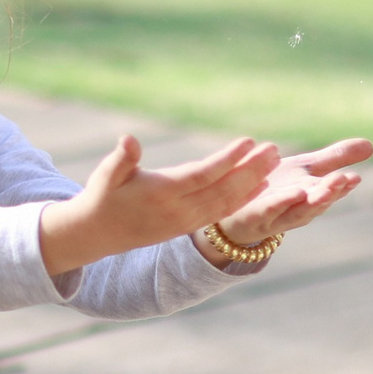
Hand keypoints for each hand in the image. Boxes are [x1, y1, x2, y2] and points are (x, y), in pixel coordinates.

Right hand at [39, 134, 278, 276]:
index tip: (249, 142)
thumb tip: (127, 139)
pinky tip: (261, 185)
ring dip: (253, 182)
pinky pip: (222, 213)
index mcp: (161, 192)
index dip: (228, 159)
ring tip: (274, 161)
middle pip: (223, 189)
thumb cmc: (103, 195)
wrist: (98, 234)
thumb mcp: (107, 175)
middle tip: (274, 149)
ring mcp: (186, 221)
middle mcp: (178, 210)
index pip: (202, 174)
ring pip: (227, 202)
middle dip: (251, 170)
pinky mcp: (189, 226)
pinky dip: (243, 199)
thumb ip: (122, 157)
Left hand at [208, 138, 371, 247]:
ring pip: (297, 211)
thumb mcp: (307, 169)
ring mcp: (277, 216)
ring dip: (310, 201)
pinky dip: (280, 204)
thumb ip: (336, 158)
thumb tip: (371, 145)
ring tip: (322, 189)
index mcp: (313, 196)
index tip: (356, 176)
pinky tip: (292, 193)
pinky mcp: (254, 217)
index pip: (331, 191)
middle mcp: (298, 209)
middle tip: (344, 179)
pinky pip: (269, 211)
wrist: (239, 208)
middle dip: (330, 192)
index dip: (343, 186)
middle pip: (317, 202)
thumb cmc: (277, 188)